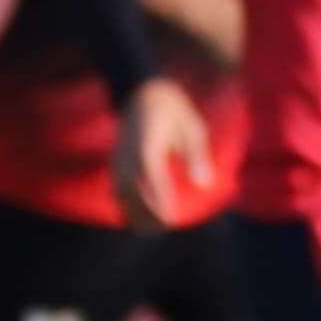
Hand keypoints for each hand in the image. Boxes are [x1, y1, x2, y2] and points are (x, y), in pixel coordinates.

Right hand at [115, 78, 212, 231]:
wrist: (143, 91)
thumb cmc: (174, 110)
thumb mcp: (193, 128)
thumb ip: (198, 155)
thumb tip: (205, 185)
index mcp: (148, 140)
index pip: (150, 173)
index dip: (158, 196)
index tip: (169, 218)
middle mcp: (128, 150)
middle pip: (130, 187)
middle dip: (144, 211)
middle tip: (163, 227)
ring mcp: (119, 155)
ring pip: (120, 190)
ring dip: (134, 211)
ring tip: (152, 230)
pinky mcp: (116, 160)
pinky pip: (118, 187)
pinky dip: (127, 203)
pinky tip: (139, 219)